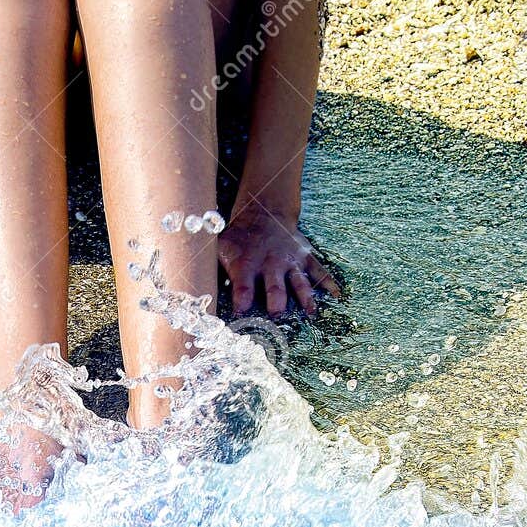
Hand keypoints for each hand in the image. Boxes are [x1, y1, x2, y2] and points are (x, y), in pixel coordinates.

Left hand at [218, 209, 340, 315]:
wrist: (263, 211)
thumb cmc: (237, 237)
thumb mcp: (218, 245)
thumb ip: (208, 265)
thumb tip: (189, 286)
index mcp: (246, 264)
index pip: (243, 286)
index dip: (241, 299)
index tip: (241, 313)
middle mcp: (270, 264)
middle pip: (274, 286)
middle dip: (276, 301)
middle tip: (277, 314)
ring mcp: (290, 262)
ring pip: (299, 282)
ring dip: (304, 298)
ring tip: (311, 313)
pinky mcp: (304, 258)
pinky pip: (318, 271)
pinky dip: (329, 283)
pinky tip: (337, 295)